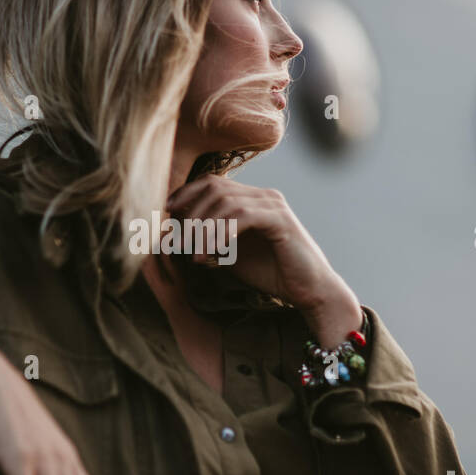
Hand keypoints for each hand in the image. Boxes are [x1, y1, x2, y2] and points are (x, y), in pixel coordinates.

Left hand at [166, 176, 362, 348]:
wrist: (310, 291)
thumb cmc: (271, 273)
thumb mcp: (230, 254)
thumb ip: (208, 239)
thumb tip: (175, 234)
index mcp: (253, 198)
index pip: (212, 182)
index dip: (185, 195)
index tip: (165, 215)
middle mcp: (264, 195)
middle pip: (214, 187)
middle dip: (189, 213)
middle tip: (175, 241)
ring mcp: (273, 205)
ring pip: (225, 201)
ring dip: (202, 229)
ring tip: (191, 254)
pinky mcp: (280, 220)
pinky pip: (241, 217)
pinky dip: (219, 236)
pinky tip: (209, 256)